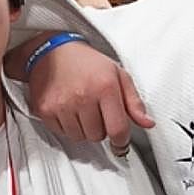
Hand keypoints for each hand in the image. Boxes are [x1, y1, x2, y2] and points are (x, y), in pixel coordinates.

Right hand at [27, 41, 152, 153]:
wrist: (54, 51)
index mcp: (105, 87)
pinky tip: (69, 109)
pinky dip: (67, 126)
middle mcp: (83, 97)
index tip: (120, 143)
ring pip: (80, 137)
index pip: (118, 129)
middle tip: (97, 111)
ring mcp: (63, 104)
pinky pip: (62, 133)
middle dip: (101, 128)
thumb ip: (134, 102)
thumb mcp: (118, 75)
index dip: (122, 141)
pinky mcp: (46, 110)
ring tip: (82, 109)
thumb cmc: (87, 63)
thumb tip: (148, 123)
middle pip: (98, 136)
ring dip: (84, 129)